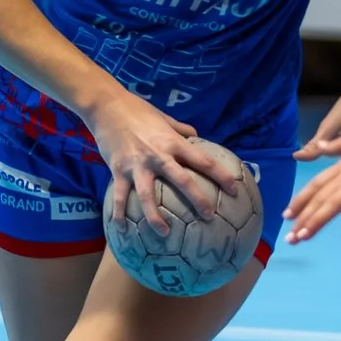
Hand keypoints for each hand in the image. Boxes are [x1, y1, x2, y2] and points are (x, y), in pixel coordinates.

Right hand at [82, 90, 240, 235]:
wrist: (106, 106)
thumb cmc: (137, 110)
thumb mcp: (164, 118)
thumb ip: (180, 129)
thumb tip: (195, 136)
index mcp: (173, 142)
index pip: (203, 161)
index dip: (221, 176)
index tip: (234, 190)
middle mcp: (158, 156)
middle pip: (183, 182)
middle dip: (198, 201)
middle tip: (209, 217)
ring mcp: (137, 165)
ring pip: (149, 196)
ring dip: (156, 217)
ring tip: (165, 233)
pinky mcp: (118, 170)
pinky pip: (120, 197)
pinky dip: (119, 214)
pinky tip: (122, 229)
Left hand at [296, 73, 340, 239]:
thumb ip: (339, 145)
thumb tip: (317, 148)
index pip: (318, 184)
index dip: (301, 200)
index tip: (287, 215)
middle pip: (322, 197)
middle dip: (304, 218)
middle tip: (290, 237)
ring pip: (337, 202)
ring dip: (320, 220)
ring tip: (305, 236)